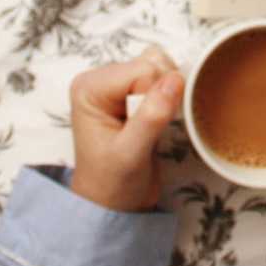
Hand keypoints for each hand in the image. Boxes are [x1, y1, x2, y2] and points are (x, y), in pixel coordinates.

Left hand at [69, 46, 184, 211]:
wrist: (113, 203)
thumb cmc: (113, 182)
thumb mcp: (131, 155)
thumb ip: (151, 118)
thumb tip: (175, 80)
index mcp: (90, 87)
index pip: (142, 70)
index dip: (155, 97)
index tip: (145, 128)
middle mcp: (101, 78)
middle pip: (153, 63)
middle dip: (163, 93)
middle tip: (150, 127)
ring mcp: (117, 83)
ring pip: (161, 65)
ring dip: (168, 94)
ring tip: (153, 124)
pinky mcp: (133, 90)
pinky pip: (164, 75)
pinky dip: (170, 94)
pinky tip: (159, 118)